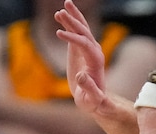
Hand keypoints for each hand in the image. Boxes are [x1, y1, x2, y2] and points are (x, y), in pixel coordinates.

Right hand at [54, 0, 108, 115]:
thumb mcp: (91, 99)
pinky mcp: (82, 48)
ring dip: (72, 16)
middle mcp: (95, 51)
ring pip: (82, 28)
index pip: (85, 44)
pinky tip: (60, 14)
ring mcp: (89, 48)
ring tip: (62, 7)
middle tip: (60, 12)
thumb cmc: (92, 102)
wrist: (94, 99)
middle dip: (73, 22)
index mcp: (97, 62)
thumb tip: (81, 76)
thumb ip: (89, 89)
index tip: (58, 34)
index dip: (73, 38)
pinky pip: (76, 32)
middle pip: (85, 32)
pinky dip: (69, 22)